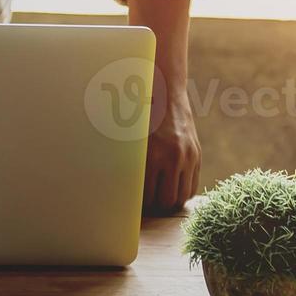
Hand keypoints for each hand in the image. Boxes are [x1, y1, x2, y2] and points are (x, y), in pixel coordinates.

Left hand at [126, 0, 199, 214]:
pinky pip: (192, 185)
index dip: (136, 206)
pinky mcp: (196, 154)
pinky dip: (182, 192)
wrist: (163, 89)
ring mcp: (186, 156)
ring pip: (180, 197)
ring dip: (168, 201)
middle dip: (154, 206)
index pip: (144, 197)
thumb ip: (118, 160)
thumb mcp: (122, 136)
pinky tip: (170, 188)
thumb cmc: (134, 112)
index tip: (128, 206)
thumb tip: (99, 183)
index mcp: (149, 156)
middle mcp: (171, 158)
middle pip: (164, 201)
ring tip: (157, 197)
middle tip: (144, 203)